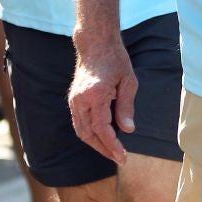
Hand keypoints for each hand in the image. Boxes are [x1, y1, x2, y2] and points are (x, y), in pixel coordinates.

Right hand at [69, 39, 136, 164]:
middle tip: (120, 158)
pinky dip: (90, 133)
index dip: (112, 145)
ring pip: (81, 130)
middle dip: (104, 149)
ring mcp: (74, 99)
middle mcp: (80, 99)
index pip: (102, 128)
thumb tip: (128, 130)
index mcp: (95, 95)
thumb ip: (126, 107)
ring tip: (112, 151)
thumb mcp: (128, 82)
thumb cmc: (115, 59)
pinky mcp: (73, 99)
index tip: (123, 156)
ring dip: (96, 143)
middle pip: (88, 134)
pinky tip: (103, 137)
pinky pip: (79, 122)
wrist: (95, 43)